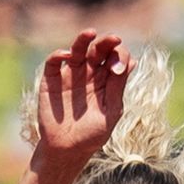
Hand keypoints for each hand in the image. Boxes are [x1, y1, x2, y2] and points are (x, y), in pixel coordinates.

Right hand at [37, 30, 132, 159]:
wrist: (66, 151)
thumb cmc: (91, 135)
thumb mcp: (110, 112)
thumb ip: (118, 88)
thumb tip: (131, 61)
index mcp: (106, 80)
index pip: (115, 57)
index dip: (119, 56)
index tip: (119, 68)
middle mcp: (88, 73)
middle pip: (98, 49)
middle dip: (106, 42)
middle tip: (113, 40)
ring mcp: (70, 74)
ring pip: (77, 48)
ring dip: (83, 39)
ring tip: (91, 32)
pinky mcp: (51, 80)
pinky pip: (54, 61)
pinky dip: (59, 54)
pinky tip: (67, 55)